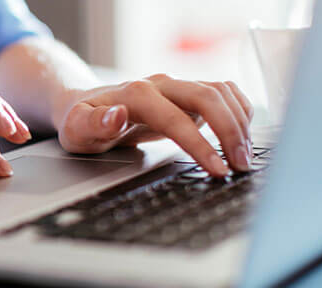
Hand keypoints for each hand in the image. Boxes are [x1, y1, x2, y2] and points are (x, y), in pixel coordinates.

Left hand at [53, 74, 253, 176]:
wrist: (85, 105)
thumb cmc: (81, 122)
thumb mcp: (76, 129)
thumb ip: (94, 123)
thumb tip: (116, 115)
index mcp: (135, 94)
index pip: (175, 118)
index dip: (199, 144)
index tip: (217, 169)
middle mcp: (160, 84)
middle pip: (207, 96)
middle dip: (230, 131)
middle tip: (241, 164)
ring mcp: (176, 86)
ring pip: (220, 92)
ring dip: (239, 121)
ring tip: (245, 155)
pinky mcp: (187, 93)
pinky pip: (223, 93)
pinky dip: (238, 110)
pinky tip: (243, 134)